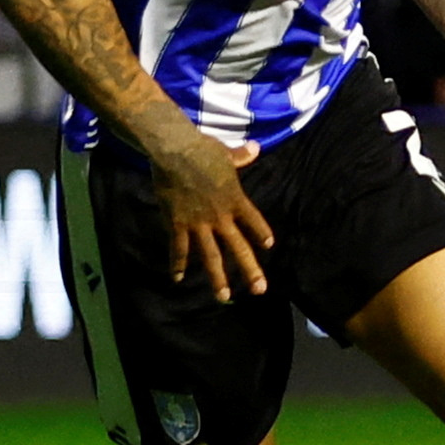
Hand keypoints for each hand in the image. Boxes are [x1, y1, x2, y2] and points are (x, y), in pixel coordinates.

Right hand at [149, 130, 273, 301]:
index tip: (269, 245)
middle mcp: (221, 216)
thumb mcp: (226, 154)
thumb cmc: (202, 149)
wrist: (175, 151)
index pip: (254, 221)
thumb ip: (241, 156)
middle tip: (260, 290)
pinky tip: (177, 279)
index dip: (261, 233)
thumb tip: (256, 147)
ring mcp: (200, 223)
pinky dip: (177, 264)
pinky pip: (179, 249)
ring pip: (211, 255)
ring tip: (222, 296)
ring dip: (217, 277)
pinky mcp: (178, 223)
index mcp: (235, 199)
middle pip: (238, 247)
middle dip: (250, 270)